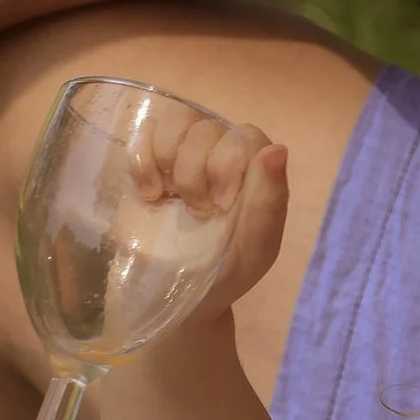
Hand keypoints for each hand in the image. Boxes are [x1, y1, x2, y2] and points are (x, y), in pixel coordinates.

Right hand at [129, 112, 287, 324]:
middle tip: (196, 212)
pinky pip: (145, 133)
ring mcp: (186, 154)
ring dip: (170, 161)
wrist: (176, 298)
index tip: (220, 207)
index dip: (227, 165)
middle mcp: (223, 154)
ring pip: (178, 120)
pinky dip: (142, 162)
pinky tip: (149, 195)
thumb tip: (277, 150)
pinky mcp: (151, 161)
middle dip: (196, 172)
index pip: (245, 136)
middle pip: (208, 127)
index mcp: (256, 171)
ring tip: (170, 198)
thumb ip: (269, 201)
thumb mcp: (255, 247)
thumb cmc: (225, 273)